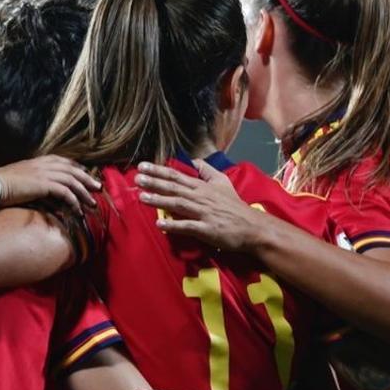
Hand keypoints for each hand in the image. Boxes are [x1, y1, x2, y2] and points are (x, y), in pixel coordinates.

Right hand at [0, 155, 100, 212]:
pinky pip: (66, 192)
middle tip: (98, 188)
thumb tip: (41, 189)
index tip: (86, 175)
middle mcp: (44, 164)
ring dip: (84, 192)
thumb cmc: (2, 184)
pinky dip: (74, 201)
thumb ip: (33, 179)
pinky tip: (78, 210)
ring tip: (92, 203)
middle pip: (73, 170)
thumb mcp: (20, 177)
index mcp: (39, 160)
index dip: (77, 168)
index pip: (64, 161)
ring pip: (73, 181)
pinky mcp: (44, 184)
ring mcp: (45, 173)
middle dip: (87, 179)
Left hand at [134, 160, 261, 251]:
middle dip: (154, 182)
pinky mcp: (207, 229)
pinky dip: (174, 225)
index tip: (142, 166)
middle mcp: (200, 197)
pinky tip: (160, 224)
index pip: (177, 176)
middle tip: (136, 178)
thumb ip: (208, 171)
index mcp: (202, 187)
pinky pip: (188, 226)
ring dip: (160, 200)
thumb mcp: (223, 183)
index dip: (159, 171)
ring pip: (178, 204)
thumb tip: (195, 160)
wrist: (252, 227)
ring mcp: (203, 213)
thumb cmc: (235, 206)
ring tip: (142, 197)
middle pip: (174, 188)